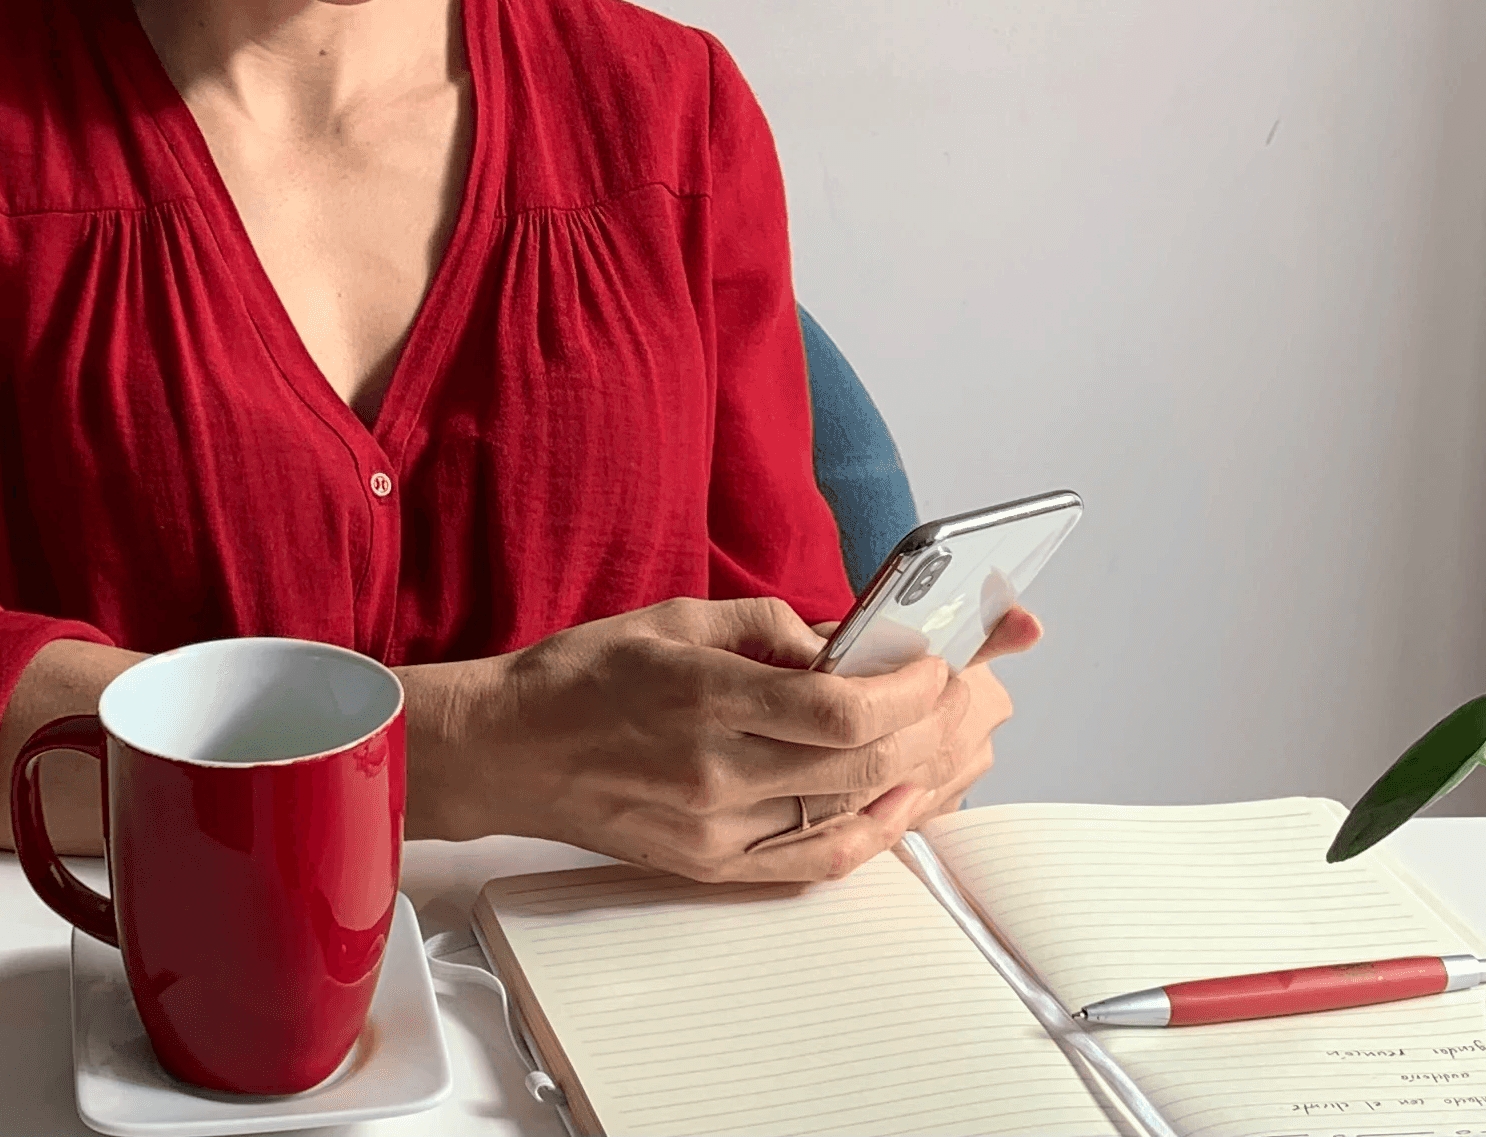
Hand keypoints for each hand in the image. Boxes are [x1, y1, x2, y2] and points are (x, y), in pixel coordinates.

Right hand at [418, 597, 1034, 884]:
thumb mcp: (675, 619)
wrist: (506, 751)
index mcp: (704, 697)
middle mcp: (714, 772)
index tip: (940, 662)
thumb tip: (849, 641)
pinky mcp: (708, 866)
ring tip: (965, 743)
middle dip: (939, 726)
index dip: (909, 688)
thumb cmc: (580, 677)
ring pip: (851, 814)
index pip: (839, 708)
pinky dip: (872, 835)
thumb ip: (768, 627)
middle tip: (979, 696)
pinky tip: (907, 805)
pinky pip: (813, 862)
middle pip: (862, 764)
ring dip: (923, 777)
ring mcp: (713, 829)